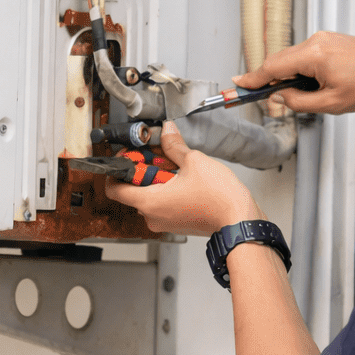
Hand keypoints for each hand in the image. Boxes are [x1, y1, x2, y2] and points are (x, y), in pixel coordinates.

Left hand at [104, 121, 262, 235]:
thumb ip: (174, 145)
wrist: (240, 221)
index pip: (114, 189)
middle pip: (132, 190)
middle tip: (157, 155)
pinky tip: (182, 178)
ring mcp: (164, 222)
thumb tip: (167, 131)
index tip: (128, 157)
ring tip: (174, 165)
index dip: (117, 170)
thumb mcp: (193, 161)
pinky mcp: (176, 223)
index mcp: (149, 202)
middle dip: (142, 170)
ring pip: (149, 196)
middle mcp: (152, 216)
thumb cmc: (219, 198)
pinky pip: (162, 204)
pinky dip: (166, 190)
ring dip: (156, 179)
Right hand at [234, 31, 354, 114]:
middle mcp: (316, 41)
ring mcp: (324, 38)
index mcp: (313, 55)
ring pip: (294, 57)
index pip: (273, 67)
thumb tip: (281, 97)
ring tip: (298, 95)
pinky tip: (312, 84)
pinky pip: (307, 54)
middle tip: (259, 94)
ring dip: (289, 75)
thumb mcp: (332, 103)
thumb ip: (300, 102)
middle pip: (280, 60)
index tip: (239, 84)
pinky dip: (302, 68)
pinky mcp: (332, 40)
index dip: (253, 78)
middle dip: (269, 78)